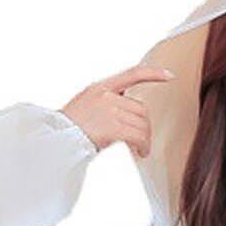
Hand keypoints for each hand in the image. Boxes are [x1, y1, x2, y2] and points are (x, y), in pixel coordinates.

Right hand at [60, 64, 175, 158]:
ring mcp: (108, 110)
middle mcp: (105, 95)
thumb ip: (105, 103)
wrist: (55, 141)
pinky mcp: (112, 127)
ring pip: (142, 123)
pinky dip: (143, 146)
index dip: (153, 74)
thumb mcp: (84, 105)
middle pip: (141, 108)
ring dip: (145, 139)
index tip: (170, 75)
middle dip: (145, 126)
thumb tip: (128, 113)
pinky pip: (138, 135)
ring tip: (141, 149)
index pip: (132, 74)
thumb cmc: (68, 130)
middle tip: (142, 142)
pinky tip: (141, 152)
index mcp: (99, 87)